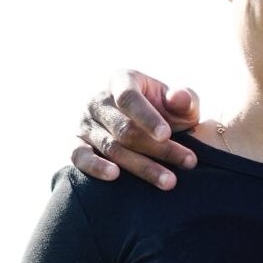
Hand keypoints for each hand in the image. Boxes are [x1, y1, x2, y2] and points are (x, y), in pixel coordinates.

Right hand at [73, 69, 200, 189]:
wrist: (148, 130)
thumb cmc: (167, 112)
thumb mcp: (181, 104)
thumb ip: (185, 99)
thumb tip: (178, 96)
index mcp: (122, 80)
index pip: (129, 97)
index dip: (147, 117)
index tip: (166, 135)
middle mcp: (98, 100)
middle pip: (124, 128)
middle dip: (158, 148)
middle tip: (187, 162)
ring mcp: (84, 123)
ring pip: (111, 147)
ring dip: (142, 166)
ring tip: (169, 181)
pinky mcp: (75, 145)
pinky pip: (80, 157)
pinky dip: (96, 167)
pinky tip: (115, 176)